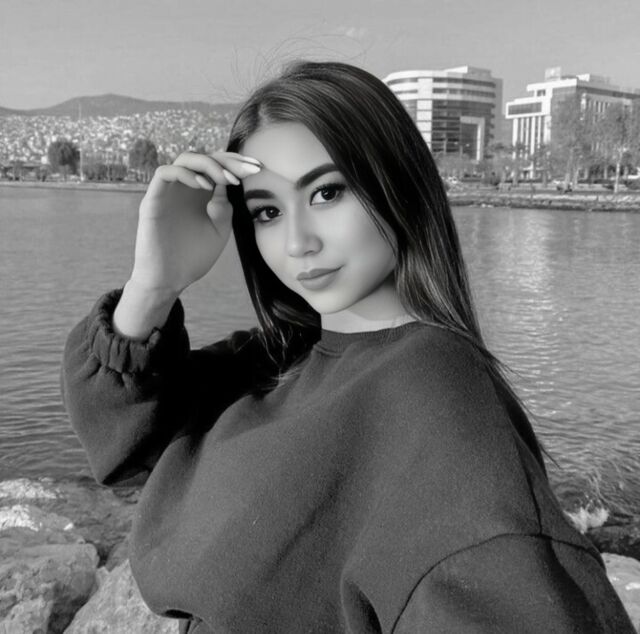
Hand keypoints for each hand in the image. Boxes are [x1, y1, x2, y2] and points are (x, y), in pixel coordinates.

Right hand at [130, 151, 260, 295]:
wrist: (170, 279)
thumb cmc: (194, 257)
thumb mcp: (219, 229)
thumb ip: (224, 206)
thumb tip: (227, 182)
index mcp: (202, 195)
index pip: (218, 167)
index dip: (237, 163)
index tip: (258, 167)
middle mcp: (185, 189)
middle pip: (204, 157)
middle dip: (228, 160)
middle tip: (247, 169)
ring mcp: (168, 192)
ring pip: (185, 159)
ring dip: (209, 164)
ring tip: (226, 179)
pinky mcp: (153, 199)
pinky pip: (164, 173)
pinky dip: (186, 173)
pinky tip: (204, 186)